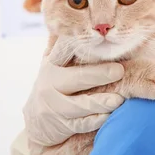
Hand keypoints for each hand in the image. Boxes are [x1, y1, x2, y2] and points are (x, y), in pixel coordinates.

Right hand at [22, 36, 124, 154]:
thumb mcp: (56, 64)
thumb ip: (69, 48)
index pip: (65, 49)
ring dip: (100, 102)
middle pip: (77, 78)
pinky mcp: (61, 125)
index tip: (100, 38)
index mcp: (52, 63)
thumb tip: (95, 28)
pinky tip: (108, 116)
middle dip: (99, 74)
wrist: (36, 122)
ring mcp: (54, 106)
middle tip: (119, 71)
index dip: (80, 43)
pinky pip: (81, 124)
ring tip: (118, 100)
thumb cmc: (56, 85)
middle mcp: (50, 83)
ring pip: (80, 104)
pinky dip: (96, 120)